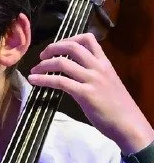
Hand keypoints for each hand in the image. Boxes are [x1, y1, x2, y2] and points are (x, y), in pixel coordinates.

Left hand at [27, 33, 153, 153]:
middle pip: (72, 47)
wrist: (128, 123)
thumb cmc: (118, 106)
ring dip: (44, 64)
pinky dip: (43, 79)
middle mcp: (98, 67)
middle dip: (52, 48)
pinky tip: (34, 80)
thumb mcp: (108, 82)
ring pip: (63, 62)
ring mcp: (92, 79)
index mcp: (105, 63)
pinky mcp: (85, 93)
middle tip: (41, 56)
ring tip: (34, 70)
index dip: (69, 39)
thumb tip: (75, 71)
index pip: (88, 39)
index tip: (58, 47)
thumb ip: (94, 74)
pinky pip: (60, 81)